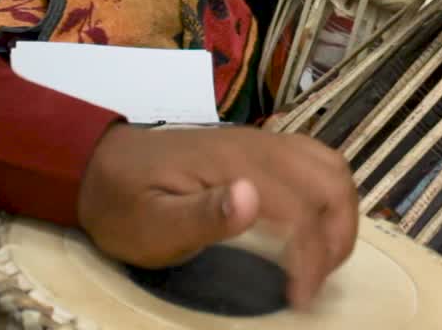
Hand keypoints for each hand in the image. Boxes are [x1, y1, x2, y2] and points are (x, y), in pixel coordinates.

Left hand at [77, 124, 357, 309]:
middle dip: (336, 237)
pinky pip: (317, 162)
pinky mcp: (264, 148)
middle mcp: (260, 146)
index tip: (300, 297)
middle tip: (314, 283)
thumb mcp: (151, 223)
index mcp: (236, 164)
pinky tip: (314, 228)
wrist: (101, 166)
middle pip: (330, 182)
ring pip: (331, 168)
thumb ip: (201, 214)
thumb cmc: (125, 203)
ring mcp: (264, 143)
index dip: (309, 256)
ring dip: (340, 216)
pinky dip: (331, 197)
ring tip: (321, 261)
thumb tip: (253, 199)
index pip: (299, 209)